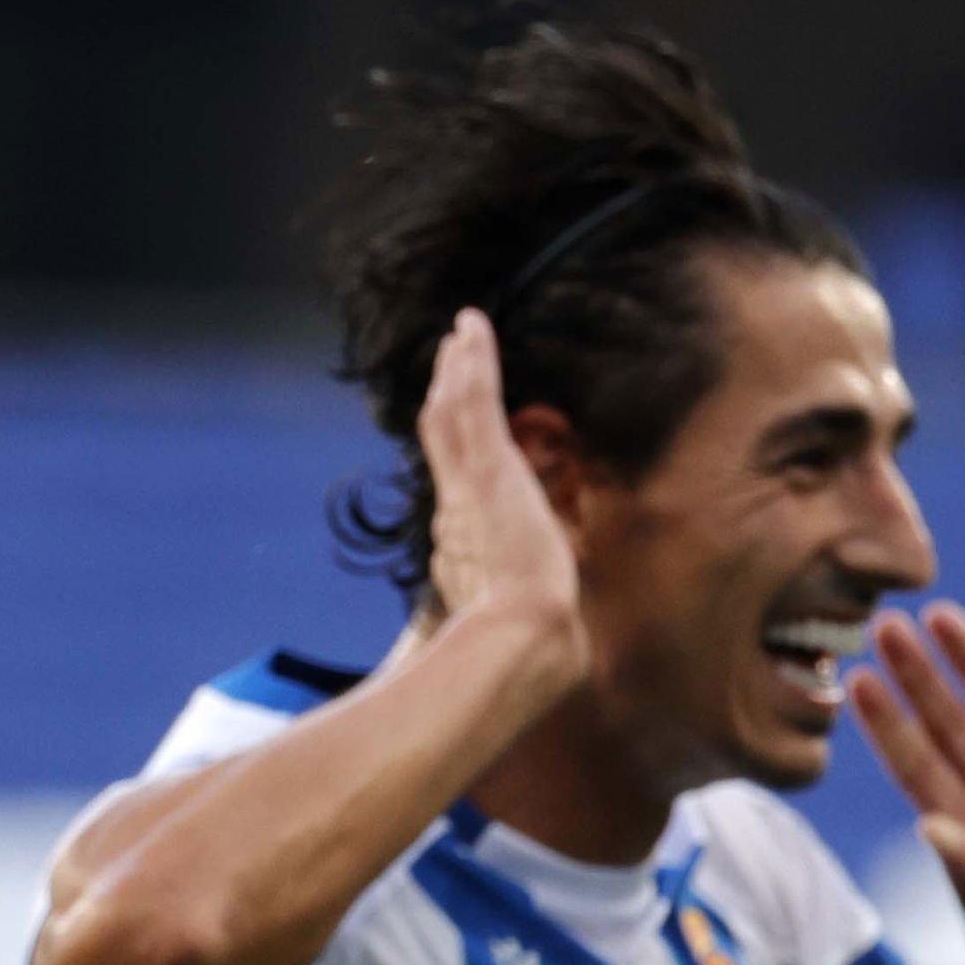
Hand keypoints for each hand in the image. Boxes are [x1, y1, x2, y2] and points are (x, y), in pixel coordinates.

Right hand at [417, 309, 584, 649]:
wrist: (519, 632)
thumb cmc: (518, 637)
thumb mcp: (506, 619)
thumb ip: (494, 607)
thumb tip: (488, 618)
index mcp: (461, 536)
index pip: (451, 473)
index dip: (447, 440)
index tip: (448, 413)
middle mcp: (456, 503)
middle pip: (444, 433)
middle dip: (447, 392)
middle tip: (450, 355)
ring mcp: (469, 481)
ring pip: (455, 408)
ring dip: (460, 366)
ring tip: (463, 331)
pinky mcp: (486, 464)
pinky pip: (476, 399)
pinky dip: (473, 360)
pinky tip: (472, 327)